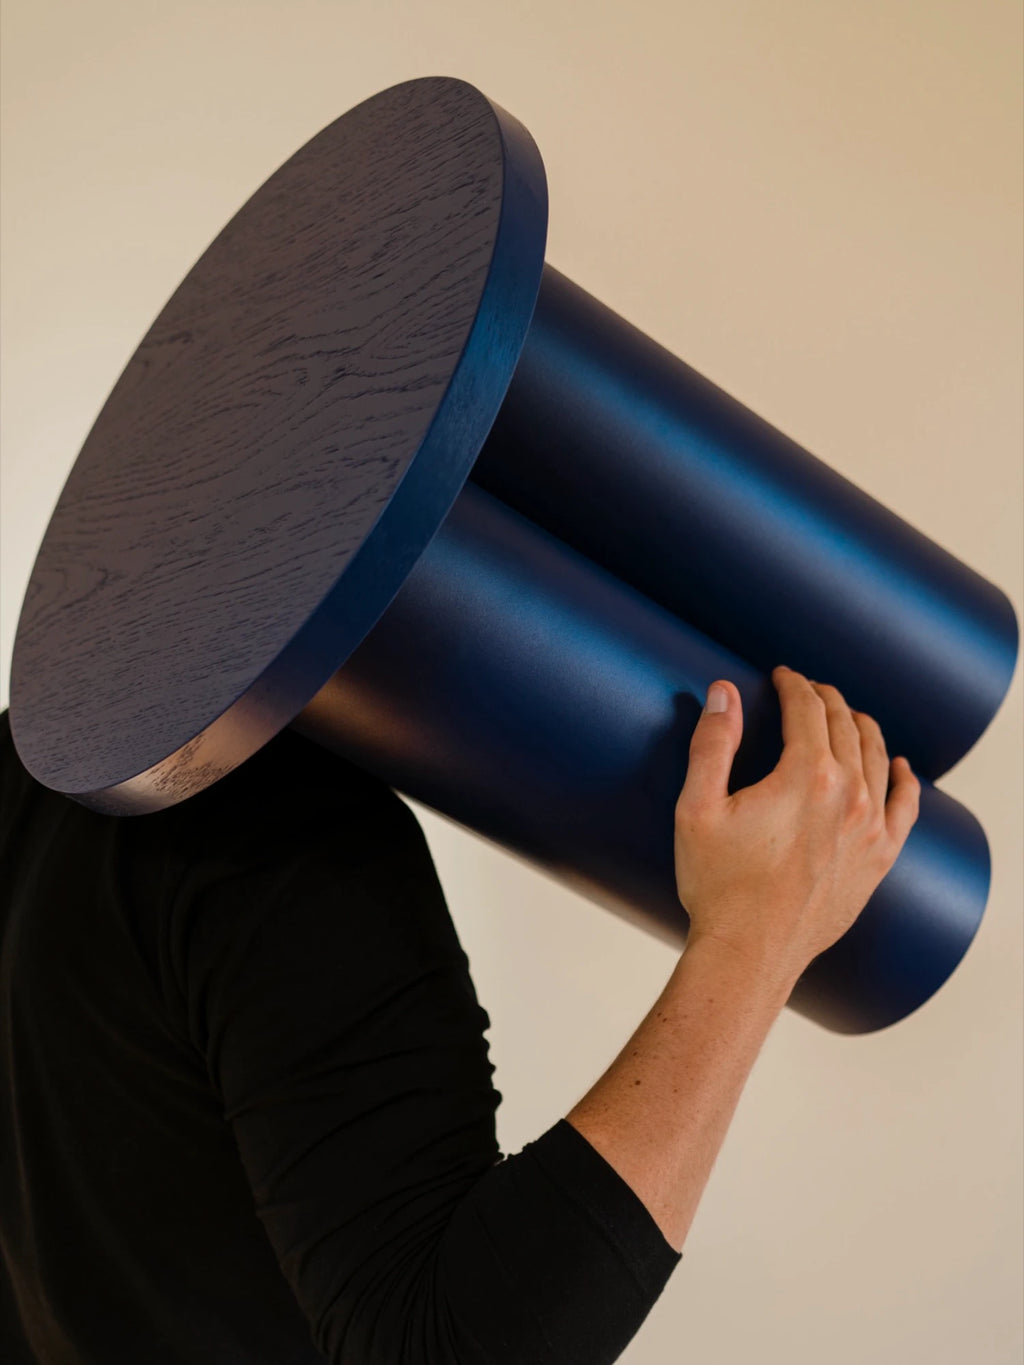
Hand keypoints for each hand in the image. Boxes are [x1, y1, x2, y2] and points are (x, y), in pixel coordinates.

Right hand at [673, 666, 920, 984]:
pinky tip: (900, 767)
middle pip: (845, 726)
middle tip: (806, 690)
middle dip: (825, 699)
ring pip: (877, 758)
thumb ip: (713, 744)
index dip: (792, 684)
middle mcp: (849, 796)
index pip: (807, 709)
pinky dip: (904, 780)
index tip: (781, 676)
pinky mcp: (879, 859)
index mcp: (806, 776)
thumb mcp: (697, 807)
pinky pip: (906, 808)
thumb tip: (723, 692)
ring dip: (861, 728)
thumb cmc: (719, 884)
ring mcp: (870, 829)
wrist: (750, 952)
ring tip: (847, 716)